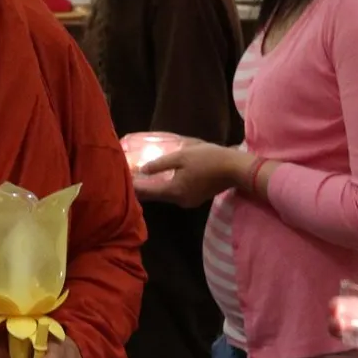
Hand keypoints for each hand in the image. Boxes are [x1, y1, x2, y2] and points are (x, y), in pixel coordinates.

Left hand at [134, 140, 250, 207]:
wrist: (234, 168)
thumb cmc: (208, 159)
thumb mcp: (182, 155)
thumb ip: (160, 164)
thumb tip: (143, 170)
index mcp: (174, 191)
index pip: (148, 192)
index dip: (135, 186)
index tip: (123, 181)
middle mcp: (179, 201)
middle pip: (156, 196)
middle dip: (143, 188)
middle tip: (130, 178)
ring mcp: (189, 201)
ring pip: (166, 195)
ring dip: (155, 188)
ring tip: (142, 178)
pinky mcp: (196, 198)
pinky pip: (176, 193)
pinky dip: (167, 187)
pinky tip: (162, 179)